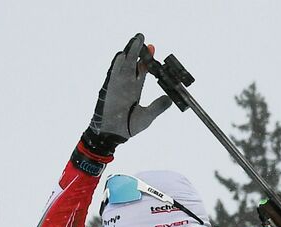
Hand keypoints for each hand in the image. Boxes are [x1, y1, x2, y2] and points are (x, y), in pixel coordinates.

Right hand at [84, 34, 171, 153]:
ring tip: (135, 40)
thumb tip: (170, 99)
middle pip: (132, 63)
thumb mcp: (148, 116)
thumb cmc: (129, 127)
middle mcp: (126, 85)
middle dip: (138, 51)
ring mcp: (118, 86)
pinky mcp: (110, 89)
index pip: (142, 70)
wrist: (114, 135)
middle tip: (143, 38)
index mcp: (134, 89)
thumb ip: (158, 107)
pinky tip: (122, 55)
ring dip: (128, 52)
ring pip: (123, 65)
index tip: (153, 48)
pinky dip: (117, 65)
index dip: (147, 59)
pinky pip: (113, 75)